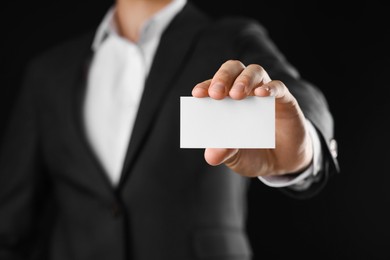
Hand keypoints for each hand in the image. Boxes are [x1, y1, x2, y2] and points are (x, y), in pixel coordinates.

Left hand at [191, 60, 312, 176]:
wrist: (283, 164)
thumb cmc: (253, 154)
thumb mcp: (236, 157)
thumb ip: (224, 153)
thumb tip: (211, 155)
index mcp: (226, 102)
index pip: (214, 86)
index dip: (205, 87)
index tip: (197, 94)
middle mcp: (245, 92)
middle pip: (233, 70)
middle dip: (222, 78)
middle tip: (216, 94)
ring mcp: (265, 94)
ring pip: (255, 72)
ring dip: (244, 80)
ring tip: (236, 95)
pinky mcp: (285, 101)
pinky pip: (279, 87)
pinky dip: (270, 88)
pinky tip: (261, 94)